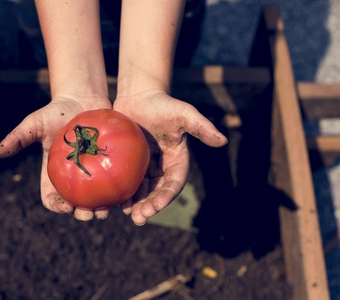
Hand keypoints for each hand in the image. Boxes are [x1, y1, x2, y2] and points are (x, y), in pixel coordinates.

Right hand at [0, 96, 111, 220]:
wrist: (82, 99)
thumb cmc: (56, 112)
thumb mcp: (34, 124)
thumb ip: (18, 138)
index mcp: (54, 175)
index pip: (52, 198)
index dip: (56, 206)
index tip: (64, 206)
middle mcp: (73, 178)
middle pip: (76, 204)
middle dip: (82, 214)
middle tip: (89, 214)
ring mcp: (93, 173)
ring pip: (97, 199)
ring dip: (101, 209)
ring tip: (106, 210)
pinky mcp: (110, 165)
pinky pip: (114, 182)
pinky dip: (117, 193)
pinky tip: (122, 196)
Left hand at [113, 91, 227, 224]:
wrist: (139, 96)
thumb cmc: (162, 103)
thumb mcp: (184, 114)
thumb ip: (201, 127)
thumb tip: (223, 141)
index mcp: (177, 160)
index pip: (174, 182)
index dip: (166, 195)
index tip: (156, 206)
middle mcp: (163, 166)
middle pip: (158, 191)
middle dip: (151, 206)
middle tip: (140, 217)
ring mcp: (146, 166)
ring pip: (144, 190)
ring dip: (139, 204)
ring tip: (131, 215)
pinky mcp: (131, 163)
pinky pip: (130, 182)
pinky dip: (126, 193)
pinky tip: (119, 203)